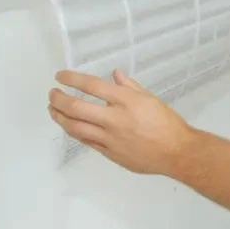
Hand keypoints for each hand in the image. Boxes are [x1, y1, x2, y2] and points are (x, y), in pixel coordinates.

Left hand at [47, 69, 194, 174]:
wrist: (176, 152)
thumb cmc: (167, 123)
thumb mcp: (150, 99)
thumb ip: (130, 86)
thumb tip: (115, 74)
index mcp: (127, 101)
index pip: (92, 86)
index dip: (72, 79)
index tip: (60, 76)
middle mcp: (115, 119)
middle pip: (76, 107)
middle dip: (58, 99)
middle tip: (53, 93)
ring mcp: (110, 138)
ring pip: (75, 127)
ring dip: (60, 117)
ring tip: (54, 110)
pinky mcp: (109, 153)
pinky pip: (86, 141)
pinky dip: (75, 131)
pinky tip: (70, 125)